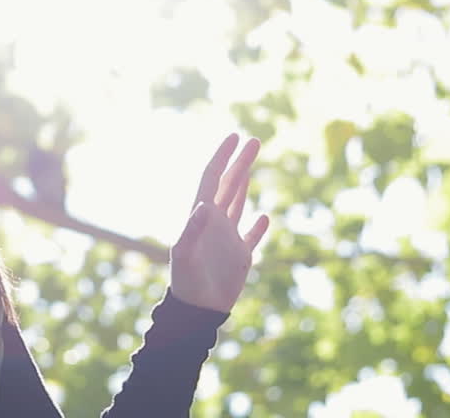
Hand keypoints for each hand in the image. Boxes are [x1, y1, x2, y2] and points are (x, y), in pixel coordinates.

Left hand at [169, 134, 269, 313]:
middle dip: (240, 161)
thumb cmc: (186, 282)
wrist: (196, 311)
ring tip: (251, 163)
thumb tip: (204, 203)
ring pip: (238, 202)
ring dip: (245, 182)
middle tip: (254, 140)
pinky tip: (265, 216)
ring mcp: (227, 238)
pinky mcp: (239, 256)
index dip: (222, 156)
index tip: (234, 137)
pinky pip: (251, 236)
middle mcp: (214, 222)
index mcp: (201, 216)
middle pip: (229, 184)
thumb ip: (192, 229)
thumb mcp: (184, 255)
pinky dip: (258, 226)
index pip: (212, 178)